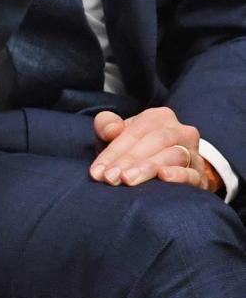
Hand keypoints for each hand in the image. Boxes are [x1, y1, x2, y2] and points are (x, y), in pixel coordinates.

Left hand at [92, 106, 226, 192]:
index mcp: (157, 117)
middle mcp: (179, 130)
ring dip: (147, 168)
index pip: (134, 132)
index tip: (97, 172)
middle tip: (110, 178)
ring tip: (127, 180)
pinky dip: (179, 174)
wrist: (168, 170)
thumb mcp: (116, 137)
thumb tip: (111, 129)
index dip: (113, 152)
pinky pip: (193, 172)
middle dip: (128, 161)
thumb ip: (106, 126)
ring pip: (172, 155)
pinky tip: (163, 177)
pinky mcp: (200, 173)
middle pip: (154, 141)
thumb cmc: (134, 151)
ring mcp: (192, 151)